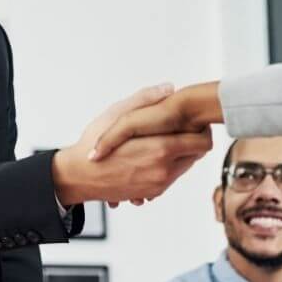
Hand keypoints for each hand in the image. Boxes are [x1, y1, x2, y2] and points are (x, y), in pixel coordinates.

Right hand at [51, 84, 211, 206]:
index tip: (192, 119)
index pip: (202, 141)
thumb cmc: (94, 145)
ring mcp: (159, 184)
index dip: (202, 128)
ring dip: (180, 153)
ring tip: (161, 140)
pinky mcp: (152, 192)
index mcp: (160, 149)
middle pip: (197, 154)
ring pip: (185, 166)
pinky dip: (168, 166)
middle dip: (191, 139)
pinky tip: (152, 156)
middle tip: (178, 127)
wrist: (78, 176)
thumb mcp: (116, 115)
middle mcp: (164, 170)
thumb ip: (144, 100)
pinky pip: (171, 177)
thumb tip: (169, 88)